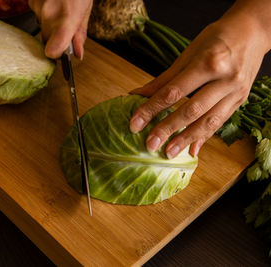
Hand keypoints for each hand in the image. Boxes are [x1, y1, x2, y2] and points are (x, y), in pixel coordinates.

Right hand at [28, 0, 92, 58]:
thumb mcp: (85, 10)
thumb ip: (80, 34)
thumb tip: (78, 54)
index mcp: (67, 18)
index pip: (55, 48)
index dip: (56, 54)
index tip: (59, 53)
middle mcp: (49, 14)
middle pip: (47, 40)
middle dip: (56, 38)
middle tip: (66, 26)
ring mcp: (37, 6)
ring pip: (41, 27)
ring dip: (50, 23)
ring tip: (60, 8)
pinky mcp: (30, 1)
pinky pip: (36, 14)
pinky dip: (44, 12)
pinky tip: (52, 2)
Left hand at [129, 13, 269, 158]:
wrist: (254, 31)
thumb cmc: (216, 39)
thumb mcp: (188, 53)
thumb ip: (164, 79)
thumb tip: (137, 95)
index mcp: (208, 63)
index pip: (173, 92)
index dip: (151, 109)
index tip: (134, 124)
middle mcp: (224, 79)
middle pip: (191, 110)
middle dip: (168, 129)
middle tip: (150, 144)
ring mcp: (235, 92)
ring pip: (208, 121)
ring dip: (186, 139)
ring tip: (169, 153)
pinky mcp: (240, 101)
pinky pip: (220, 122)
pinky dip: (204, 137)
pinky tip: (192, 150)